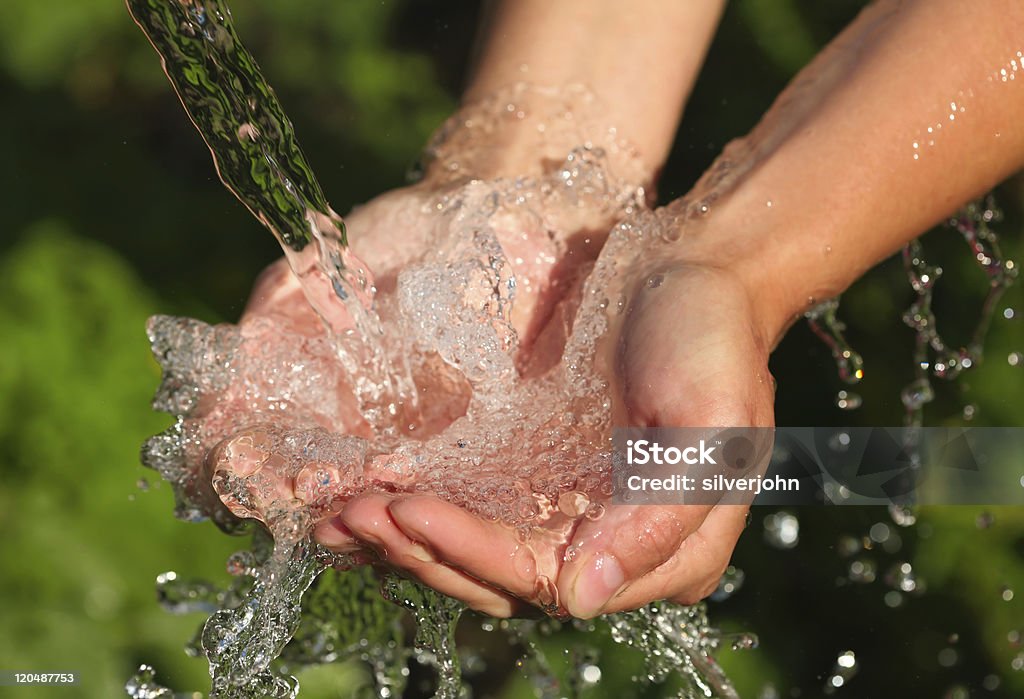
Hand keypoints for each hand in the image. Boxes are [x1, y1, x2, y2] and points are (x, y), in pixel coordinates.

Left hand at [327, 210, 775, 617]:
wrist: (692, 268)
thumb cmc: (712, 338)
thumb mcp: (713, 422)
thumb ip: (662, 516)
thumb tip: (581, 598)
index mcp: (665, 552)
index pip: (550, 580)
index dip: (475, 554)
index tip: (412, 512)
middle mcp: (614, 546)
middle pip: (503, 578)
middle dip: (425, 550)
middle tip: (356, 513)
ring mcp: (573, 512)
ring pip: (479, 552)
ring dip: (411, 539)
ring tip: (343, 511)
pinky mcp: (541, 475)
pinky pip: (475, 508)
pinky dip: (423, 506)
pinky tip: (371, 492)